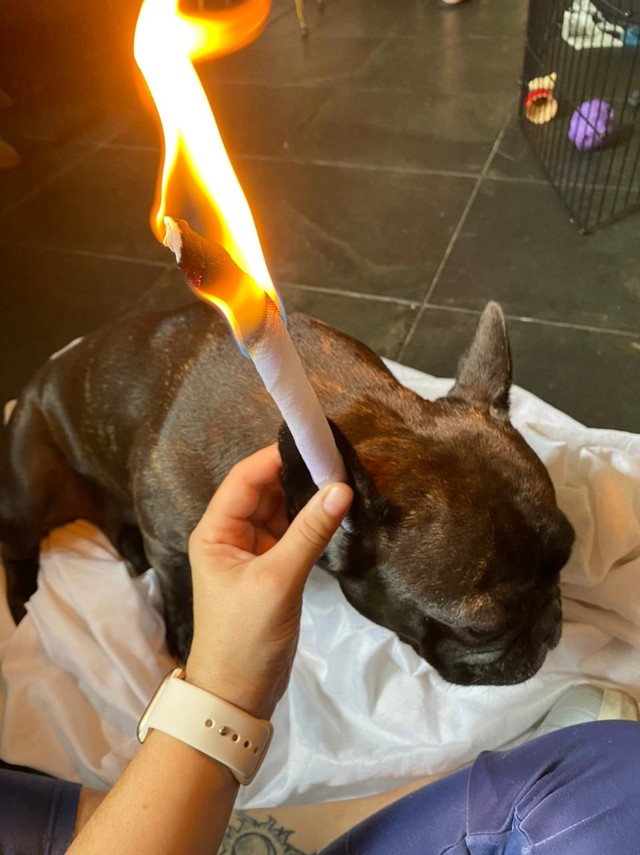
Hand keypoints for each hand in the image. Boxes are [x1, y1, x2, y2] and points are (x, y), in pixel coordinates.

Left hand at [185, 444, 351, 719]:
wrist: (237, 696)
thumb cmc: (245, 636)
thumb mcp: (278, 581)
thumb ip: (309, 533)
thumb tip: (341, 489)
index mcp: (216, 531)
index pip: (245, 479)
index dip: (276, 457)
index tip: (314, 443)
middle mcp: (230, 536)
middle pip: (263, 492)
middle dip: (296, 475)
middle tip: (338, 460)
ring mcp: (251, 554)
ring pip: (280, 512)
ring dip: (306, 499)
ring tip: (343, 479)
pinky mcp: (271, 571)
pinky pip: (291, 535)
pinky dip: (310, 524)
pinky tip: (335, 513)